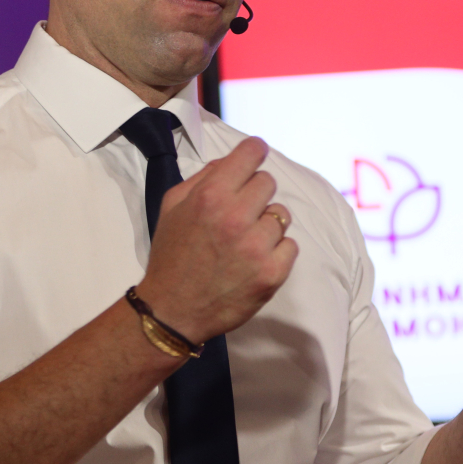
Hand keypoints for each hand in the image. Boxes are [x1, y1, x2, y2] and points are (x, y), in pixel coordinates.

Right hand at [137, 137, 298, 343]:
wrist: (173, 310)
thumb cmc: (172, 256)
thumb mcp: (172, 207)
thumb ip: (202, 178)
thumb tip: (231, 162)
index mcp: (211, 195)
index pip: (252, 152)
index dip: (254, 153)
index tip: (254, 158)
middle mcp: (236, 216)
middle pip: (268, 182)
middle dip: (254, 195)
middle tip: (238, 214)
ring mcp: (257, 246)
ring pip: (281, 215)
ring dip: (266, 225)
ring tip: (244, 242)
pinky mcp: (272, 273)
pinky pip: (290, 246)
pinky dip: (276, 252)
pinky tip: (253, 261)